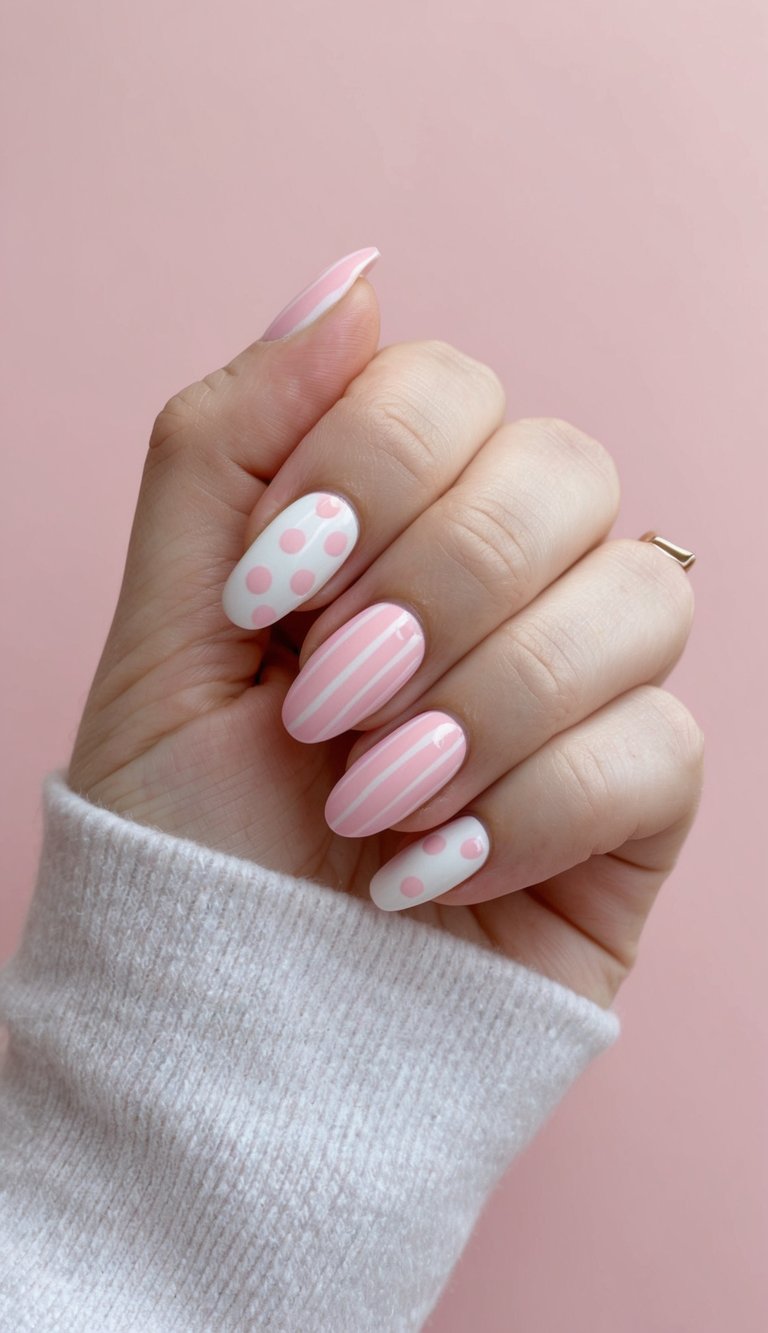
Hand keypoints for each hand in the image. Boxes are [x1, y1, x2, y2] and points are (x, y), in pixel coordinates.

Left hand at [68, 254, 703, 1008]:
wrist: (226, 1032)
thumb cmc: (185, 838)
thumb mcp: (160, 629)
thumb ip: (224, 441)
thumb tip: (351, 278)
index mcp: (391, 526)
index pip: (452, 388)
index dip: (368, 471)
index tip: (272, 588)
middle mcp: (504, 589)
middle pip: (566, 471)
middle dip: (432, 590)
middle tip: (327, 702)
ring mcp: (580, 694)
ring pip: (639, 599)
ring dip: (481, 705)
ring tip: (371, 803)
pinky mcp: (633, 809)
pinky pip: (661, 747)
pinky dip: (531, 810)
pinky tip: (434, 875)